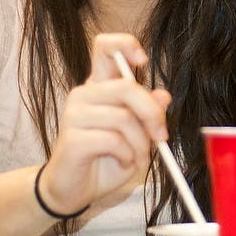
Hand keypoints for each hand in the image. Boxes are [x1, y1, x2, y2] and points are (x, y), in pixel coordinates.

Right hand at [38, 33, 171, 215]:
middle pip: (126, 86)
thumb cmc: (105, 159)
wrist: (75, 190)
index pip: (104, 47)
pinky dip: (127, 154)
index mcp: (99, 86)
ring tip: (136, 156)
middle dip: (152, 113)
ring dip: (140, 143)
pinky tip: (123, 161)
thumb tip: (163, 95)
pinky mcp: (72, 138)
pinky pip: (113, 140)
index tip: (143, 61)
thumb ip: (147, 113)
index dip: (125, 45)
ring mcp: (74, 115)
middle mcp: (84, 94)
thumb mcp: (136, 135)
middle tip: (161, 136)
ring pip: (123, 118)